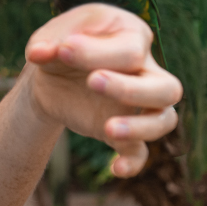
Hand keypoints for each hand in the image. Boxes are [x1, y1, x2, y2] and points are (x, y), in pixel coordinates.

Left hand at [22, 3, 181, 177]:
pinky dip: (132, 162)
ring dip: (141, 127)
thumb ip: (47, 43)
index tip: (62, 50)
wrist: (52, 74)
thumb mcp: (50, 38)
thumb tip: (38, 53)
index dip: (96, 52)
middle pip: (167, 87)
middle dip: (131, 89)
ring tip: (108, 129)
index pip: (129, 49)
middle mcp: (147, 70)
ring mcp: (140, 104)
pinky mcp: (126, 131)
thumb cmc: (61, 45)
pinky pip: (141, 152)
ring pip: (165, 119)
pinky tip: (115, 169)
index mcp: (133, 35)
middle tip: (92, 82)